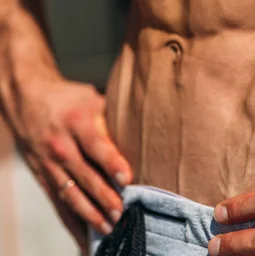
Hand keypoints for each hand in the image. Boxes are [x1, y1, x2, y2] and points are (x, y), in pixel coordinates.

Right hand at [10, 77, 132, 253]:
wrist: (29, 99)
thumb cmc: (70, 99)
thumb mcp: (92, 98)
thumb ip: (113, 115)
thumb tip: (146, 126)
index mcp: (77, 121)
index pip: (96, 144)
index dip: (112, 162)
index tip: (127, 178)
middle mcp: (62, 144)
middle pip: (85, 174)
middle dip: (103, 196)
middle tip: (121, 212)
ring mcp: (50, 163)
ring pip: (71, 193)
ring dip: (90, 213)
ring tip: (109, 227)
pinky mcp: (43, 176)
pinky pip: (58, 202)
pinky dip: (72, 220)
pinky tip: (85, 234)